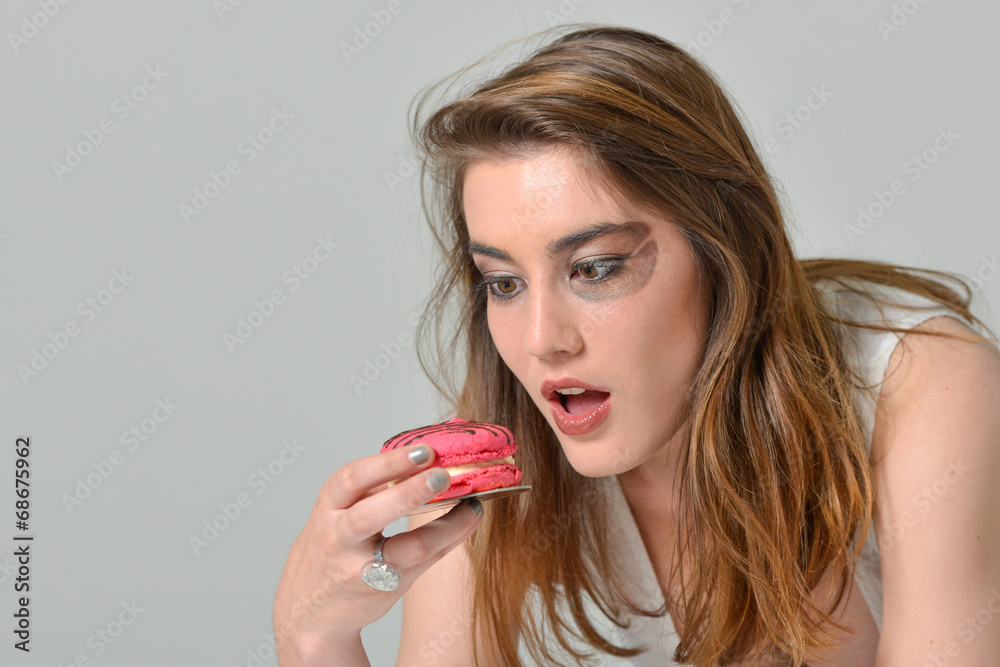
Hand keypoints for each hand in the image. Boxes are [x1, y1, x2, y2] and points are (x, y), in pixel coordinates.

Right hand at [273, 443, 482, 665]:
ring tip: (473, 504)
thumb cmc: (332, 547)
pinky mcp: (386, 589)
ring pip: (409, 548)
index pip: (352, 479)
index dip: (388, 463)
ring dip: (448, 524)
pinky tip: (468, 521)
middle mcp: (338, 539)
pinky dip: (451, 539)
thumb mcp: (335, 512)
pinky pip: (426, 561)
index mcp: (327, 509)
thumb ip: (369, 487)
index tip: (423, 450)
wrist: (311, 612)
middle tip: (444, 475)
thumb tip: (423, 454)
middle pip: (371, 514)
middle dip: (410, 492)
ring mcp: (361, 569)